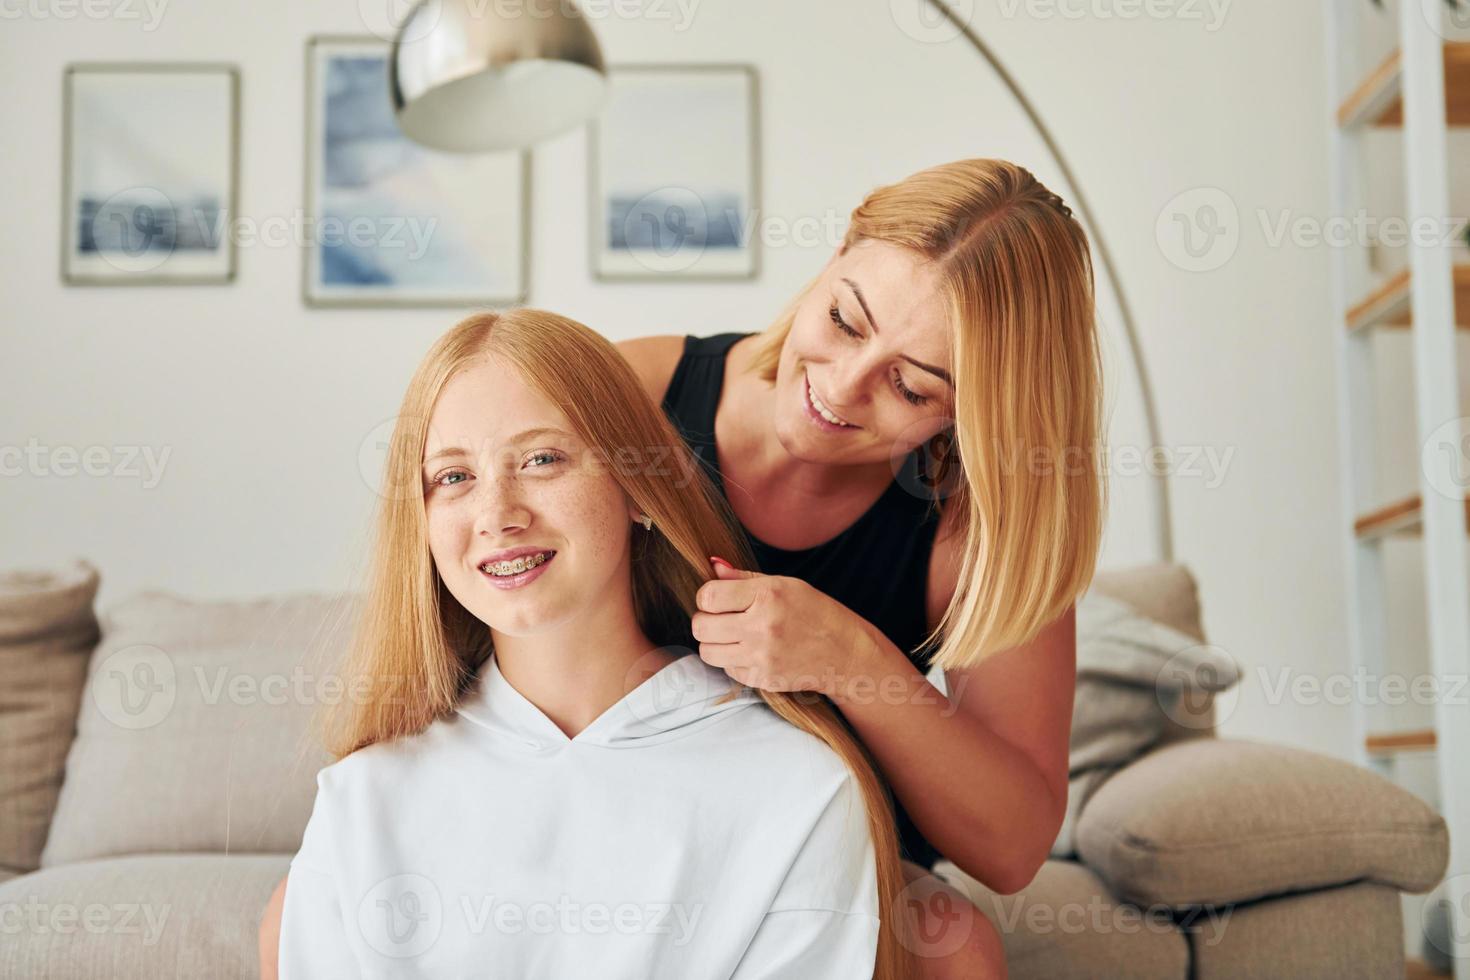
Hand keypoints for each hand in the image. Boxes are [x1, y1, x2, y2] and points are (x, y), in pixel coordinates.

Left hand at [690, 558, 876, 696]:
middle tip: (719, 618)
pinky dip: (732, 660)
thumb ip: (744, 578)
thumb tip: (713, 566)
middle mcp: (763, 627)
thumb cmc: (815, 612)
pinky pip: (727, 669)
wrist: (845, 653)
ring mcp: (762, 657)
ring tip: (731, 635)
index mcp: (768, 596)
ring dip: (714, 643)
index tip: (716, 599)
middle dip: (705, 620)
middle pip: (701, 626)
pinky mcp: (763, 679)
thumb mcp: (785, 584)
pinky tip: (750, 651)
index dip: (706, 597)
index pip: (708, 597)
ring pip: (707, 652)